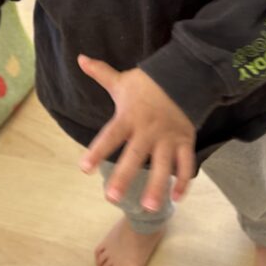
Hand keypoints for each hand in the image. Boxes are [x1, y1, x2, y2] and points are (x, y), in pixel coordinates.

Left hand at [77, 54, 195, 211]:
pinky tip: (177, 198)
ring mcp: (168, 137)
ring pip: (162, 166)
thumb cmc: (148, 84)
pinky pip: (186, 164)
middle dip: (124, 176)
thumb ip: (101, 73)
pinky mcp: (185, 141)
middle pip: (135, 156)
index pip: (110, 136)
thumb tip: (80, 58)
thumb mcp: (122, 80)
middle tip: (112, 197)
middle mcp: (148, 130)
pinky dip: (183, 181)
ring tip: (148, 207)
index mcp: (129, 117)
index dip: (97, 151)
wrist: (185, 74)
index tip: (84, 168)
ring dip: (156, 186)